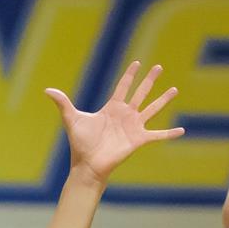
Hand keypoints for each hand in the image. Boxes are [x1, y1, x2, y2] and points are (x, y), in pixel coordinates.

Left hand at [46, 62, 183, 184]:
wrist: (88, 164)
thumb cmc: (80, 143)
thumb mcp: (72, 119)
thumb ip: (63, 103)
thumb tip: (47, 89)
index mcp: (112, 108)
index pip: (123, 86)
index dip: (130, 75)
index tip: (137, 63)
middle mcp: (125, 115)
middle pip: (140, 92)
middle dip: (149, 80)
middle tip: (159, 66)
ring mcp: (133, 126)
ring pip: (152, 109)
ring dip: (163, 100)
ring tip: (175, 90)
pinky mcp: (138, 140)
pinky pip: (157, 135)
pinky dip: (169, 134)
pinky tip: (182, 130)